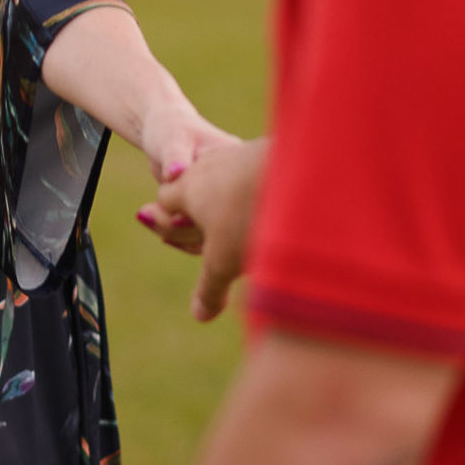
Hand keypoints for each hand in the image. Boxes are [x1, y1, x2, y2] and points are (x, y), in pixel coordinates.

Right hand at [144, 136, 268, 321]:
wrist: (299, 171)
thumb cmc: (250, 217)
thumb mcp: (224, 262)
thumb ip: (209, 288)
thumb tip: (200, 315)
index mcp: (188, 187)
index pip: (165, 198)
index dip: (169, 218)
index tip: (181, 234)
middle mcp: (210, 164)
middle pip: (195, 183)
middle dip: (201, 205)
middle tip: (214, 228)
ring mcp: (240, 153)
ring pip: (227, 174)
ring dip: (233, 194)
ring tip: (251, 220)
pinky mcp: (270, 149)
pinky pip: (257, 169)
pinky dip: (261, 187)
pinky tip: (282, 206)